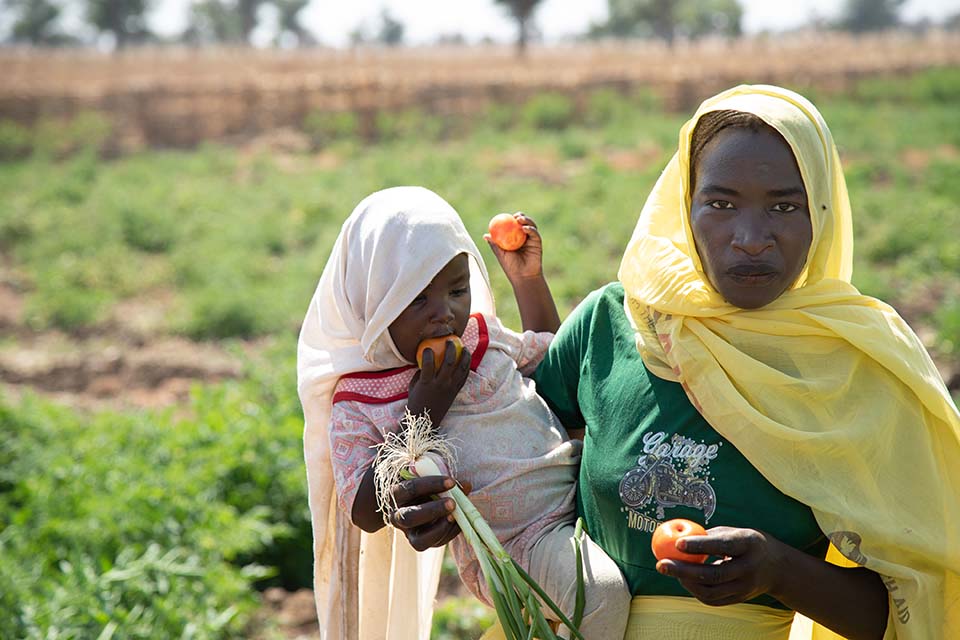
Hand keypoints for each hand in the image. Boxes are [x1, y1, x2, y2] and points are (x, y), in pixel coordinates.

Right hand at [389, 475, 472, 550]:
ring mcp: (408, 533)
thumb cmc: (422, 484)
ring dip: (441, 527)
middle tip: (452, 503)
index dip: (431, 485)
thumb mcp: (428, 475)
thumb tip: (466, 485)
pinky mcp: (420, 543)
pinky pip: (434, 543)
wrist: (413, 501)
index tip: (451, 481)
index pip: (410, 489)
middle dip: (433, 510)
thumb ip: (444, 477)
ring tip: (456, 515)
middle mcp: (397, 516)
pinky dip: (449, 532)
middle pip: (410, 517)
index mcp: (396, 494)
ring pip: (419, 539)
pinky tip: (459, 521)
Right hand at [407, 341, 470, 426]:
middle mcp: (440, 385)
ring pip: (461, 369)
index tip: (428, 347)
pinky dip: (466, 367)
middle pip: (449, 362)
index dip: (428, 353)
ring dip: (464, 356)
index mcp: (427, 383)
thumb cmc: (416, 400)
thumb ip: (420, 371)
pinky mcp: (456, 392)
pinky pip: (464, 377)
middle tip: (450, 341)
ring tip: (465, 348)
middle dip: (451, 349)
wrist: (426, 420)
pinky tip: (467, 360)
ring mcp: (450, 388)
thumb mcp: (414, 385)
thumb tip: (426, 358)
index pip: (428, 363)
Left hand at [484, 213, 544, 283]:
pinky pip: (535, 233)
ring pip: (530, 225)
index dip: (511, 219)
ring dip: (526, 220)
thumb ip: (495, 244)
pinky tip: (524, 228)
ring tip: (519, 219)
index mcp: (515, 238)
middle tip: (515, 216)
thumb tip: (485, 235)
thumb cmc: (510, 267)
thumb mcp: (501, 254)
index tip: (506, 216)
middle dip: (520, 216)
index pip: (513, 225)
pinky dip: (530, 229)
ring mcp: (531, 239)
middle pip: (524, 223)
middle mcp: (524, 237)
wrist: (523, 276)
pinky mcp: (538, 243)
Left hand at [655, 526, 785, 606]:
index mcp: (749, 544)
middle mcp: (749, 568)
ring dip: (686, 582)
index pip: (722, 546)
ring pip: (711, 591)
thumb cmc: (748, 543)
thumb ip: (710, 535)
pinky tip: (684, 579)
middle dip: (684, 570)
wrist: (778, 567)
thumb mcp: (735, 532)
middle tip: (661, 564)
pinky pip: (713, 599)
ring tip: (670, 570)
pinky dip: (695, 591)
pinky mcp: (740, 598)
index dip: (699, 546)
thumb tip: (678, 534)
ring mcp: (746, 587)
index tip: (677, 544)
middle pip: (714, 574)